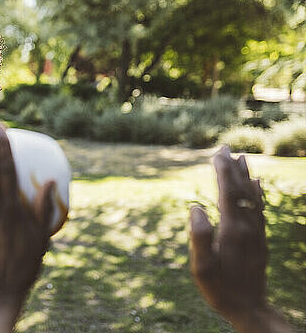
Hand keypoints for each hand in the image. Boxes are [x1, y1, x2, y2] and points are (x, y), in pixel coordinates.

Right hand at [190, 146, 294, 332]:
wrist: (250, 309)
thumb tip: (195, 207)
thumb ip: (199, 237)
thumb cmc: (221, 290)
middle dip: (233, 167)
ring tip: (243, 158)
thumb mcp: (202, 268)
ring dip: (246, 176)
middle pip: (241, 190)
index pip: (227, 192)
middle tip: (226, 147)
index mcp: (232, 229)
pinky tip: (257, 185)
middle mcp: (248, 227)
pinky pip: (260, 209)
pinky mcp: (260, 240)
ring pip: (253, 197)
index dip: (222, 171)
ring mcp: (257, 233)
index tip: (217, 152)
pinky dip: (257, 193)